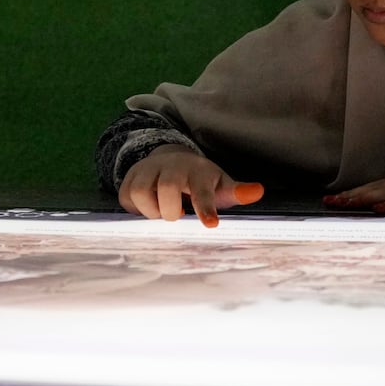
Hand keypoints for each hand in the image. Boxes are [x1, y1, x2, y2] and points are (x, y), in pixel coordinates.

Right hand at [118, 146, 263, 226]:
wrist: (171, 160)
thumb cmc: (199, 181)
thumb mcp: (219, 185)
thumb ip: (236, 192)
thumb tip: (258, 192)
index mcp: (197, 171)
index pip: (201, 190)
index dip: (205, 207)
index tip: (211, 225)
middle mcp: (171, 167)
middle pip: (167, 189)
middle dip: (171, 211)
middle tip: (178, 215)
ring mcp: (148, 170)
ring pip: (140, 192)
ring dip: (151, 211)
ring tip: (162, 213)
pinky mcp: (130, 178)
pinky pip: (126, 197)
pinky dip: (135, 209)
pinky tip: (148, 209)